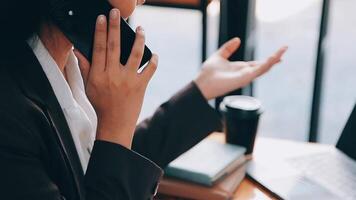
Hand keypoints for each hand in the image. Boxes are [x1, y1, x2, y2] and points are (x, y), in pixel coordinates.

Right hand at [74, 9, 157, 148]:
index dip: (100, 31)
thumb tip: (79, 50)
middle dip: (116, 27)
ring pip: (135, 54)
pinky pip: (150, 69)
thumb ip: (85, 67)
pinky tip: (154, 54)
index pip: (99, 48)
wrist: (115, 124)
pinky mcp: (141, 86)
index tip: (102, 18)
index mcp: (99, 74)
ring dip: (139, 39)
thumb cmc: (101, 105)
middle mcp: (113, 75)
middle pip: (114, 46)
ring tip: (141, 29)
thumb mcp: (88, 87)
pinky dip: (153, 60)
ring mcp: (128, 80)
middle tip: (117, 13)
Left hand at [194, 38, 287, 99]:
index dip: (268, 59)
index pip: (258, 63)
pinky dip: (267, 64)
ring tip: (283, 50)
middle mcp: (245, 73)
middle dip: (275, 58)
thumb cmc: (208, 72)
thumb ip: (228, 48)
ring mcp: (246, 76)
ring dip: (274, 59)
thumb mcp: (219, 55)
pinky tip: (274, 58)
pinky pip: (259, 70)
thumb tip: (237, 40)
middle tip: (285, 49)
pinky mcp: (245, 78)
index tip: (278, 54)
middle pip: (264, 65)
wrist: (202, 82)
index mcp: (240, 68)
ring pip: (264, 67)